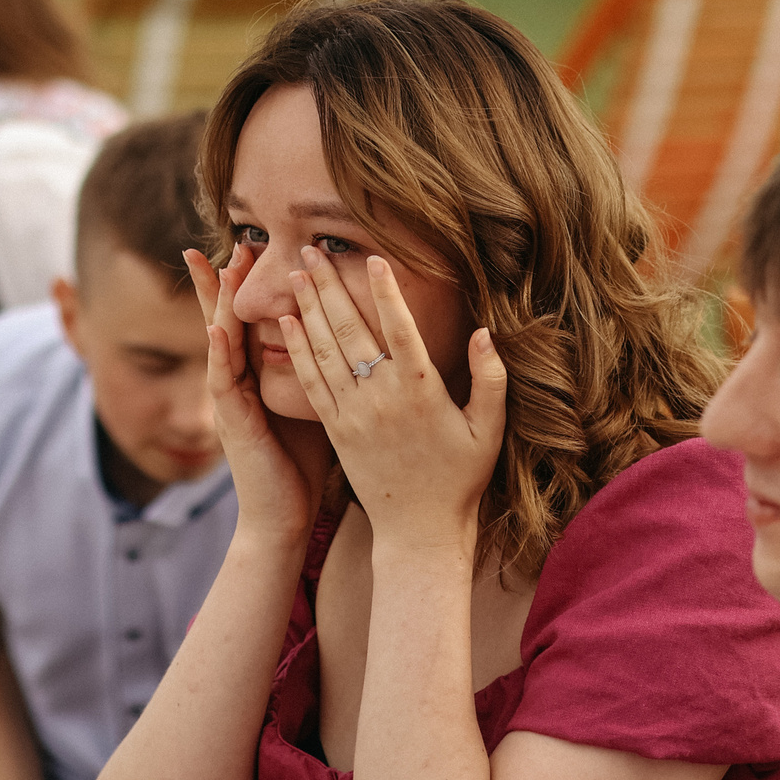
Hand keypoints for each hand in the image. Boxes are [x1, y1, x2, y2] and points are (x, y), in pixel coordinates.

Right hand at [187, 243, 322, 546]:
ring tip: (220, 264)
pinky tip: (217, 326)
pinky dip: (219, 352)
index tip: (253, 246)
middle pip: (227, 321)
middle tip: (229, 238)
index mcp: (257, 378)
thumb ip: (323, 372)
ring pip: (222, 342)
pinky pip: (222, 381)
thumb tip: (355, 338)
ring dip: (218, 303)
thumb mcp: (316, 406)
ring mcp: (231, 402)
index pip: (250, 322)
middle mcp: (238, 384)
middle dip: (225, 281)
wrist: (285, 519)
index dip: (249, 287)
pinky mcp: (233, 424)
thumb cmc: (304, 466)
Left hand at [279, 248, 504, 556]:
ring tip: (294, 273)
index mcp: (422, 393)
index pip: (401, 331)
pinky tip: (287, 323)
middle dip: (329, 286)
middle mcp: (382, 399)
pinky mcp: (335, 429)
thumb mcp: (490, 430)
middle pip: (351, 331)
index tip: (374, 259)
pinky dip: (298, 350)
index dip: (387, 293)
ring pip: (325, 351)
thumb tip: (485, 332)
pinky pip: (312, 383)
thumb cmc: (460, 478)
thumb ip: (491, 380)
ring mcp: (353, 414)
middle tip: (311, 249)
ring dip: (307, 308)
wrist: (418, 529)